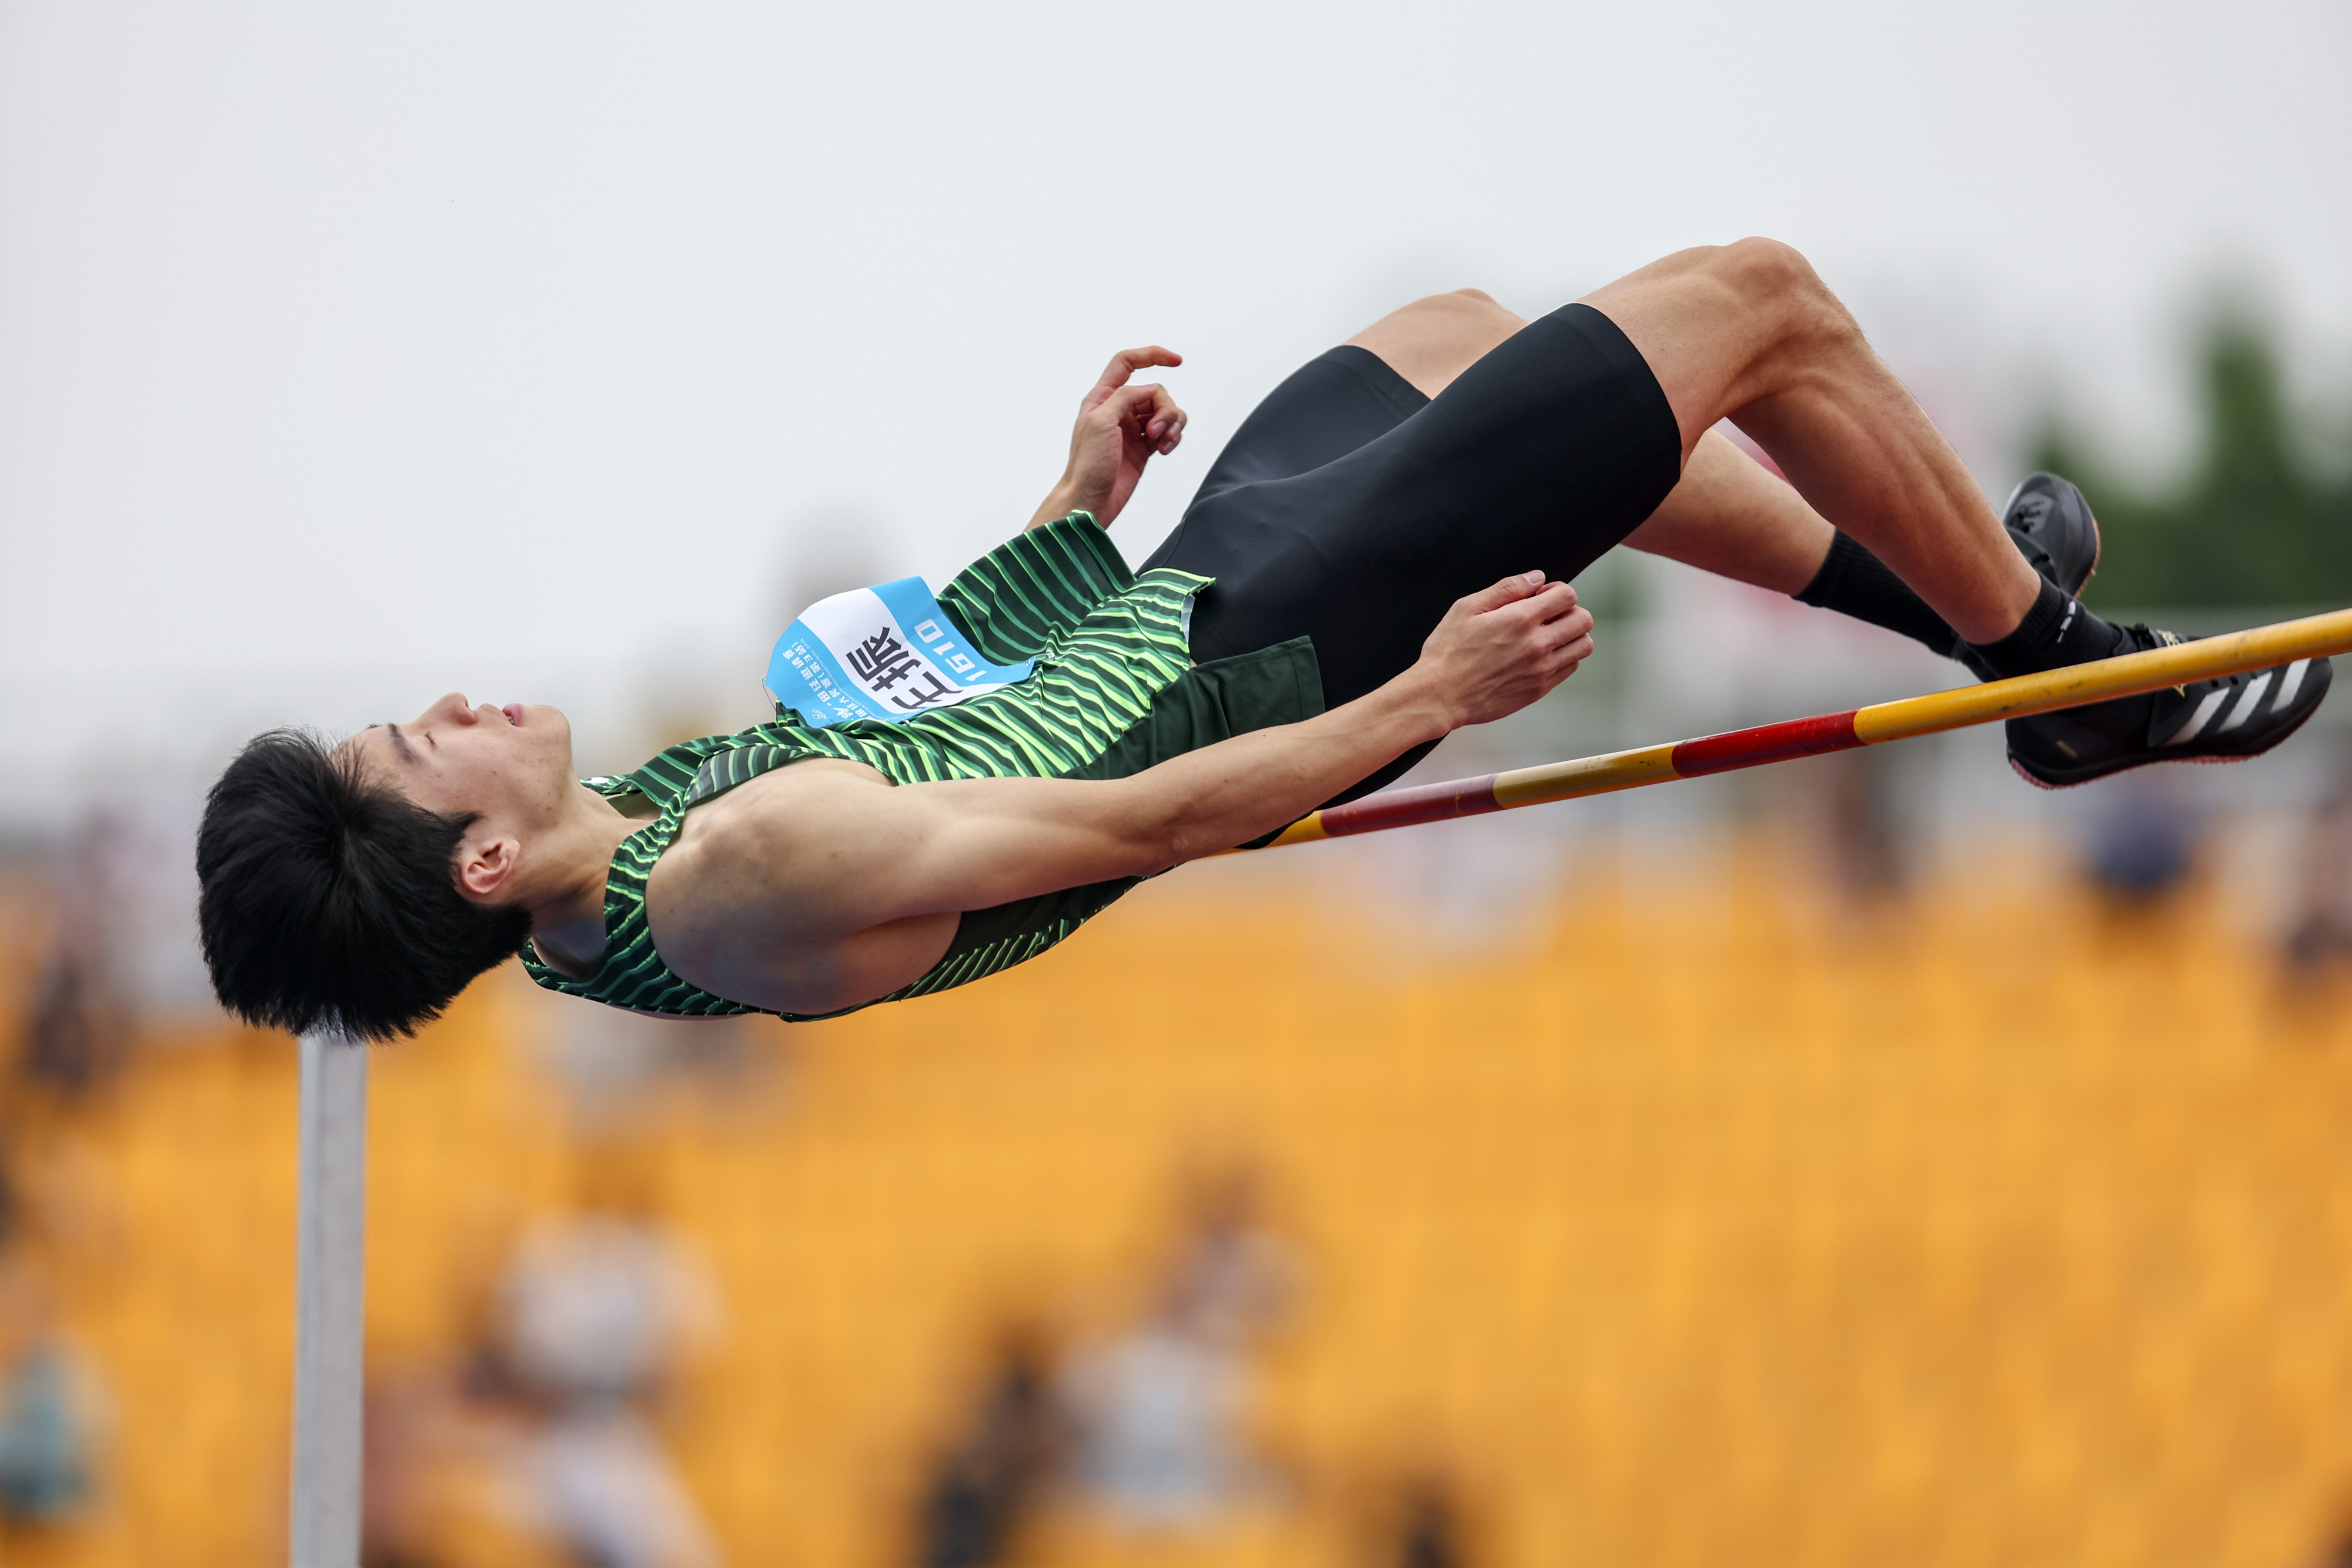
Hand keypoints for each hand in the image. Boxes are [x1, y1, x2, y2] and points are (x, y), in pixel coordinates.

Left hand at [1027, 347, 1187, 529]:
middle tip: (1157, 431)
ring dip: (1172, 423)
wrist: (1091, 499)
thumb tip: (1148, 391)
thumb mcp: (1101, 421)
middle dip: (1165, 408)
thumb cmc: (1088, 465)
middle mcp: (1118, 410)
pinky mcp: (1145, 447)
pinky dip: (1172, 437)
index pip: (1127, 363)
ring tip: (1164, 443)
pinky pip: (1168, 432)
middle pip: (1154, 392)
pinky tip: (1164, 450)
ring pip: (1165, 412)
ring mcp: (1133, 428)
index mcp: (1102, 398)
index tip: (1176, 361)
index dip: (1152, 356)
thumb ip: (1125, 397)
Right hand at [1408, 572, 1594, 729]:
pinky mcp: (1539, 689)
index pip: (1567, 596)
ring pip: (1583, 646)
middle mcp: (1537, 644)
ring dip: (1572, 635)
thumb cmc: (1447, 652)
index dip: (1557, 590)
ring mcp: (1541, 669)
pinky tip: (1542, 655)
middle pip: (1583, 620)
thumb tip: (1536, 578)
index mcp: (1520, 619)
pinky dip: (1564, 657)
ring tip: (1550, 635)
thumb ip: (1506, 589)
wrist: (1440, 696)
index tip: (1542, 597)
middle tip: (1549, 615)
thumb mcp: (1467, 608)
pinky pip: (1570, 668)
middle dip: (1570, 611)